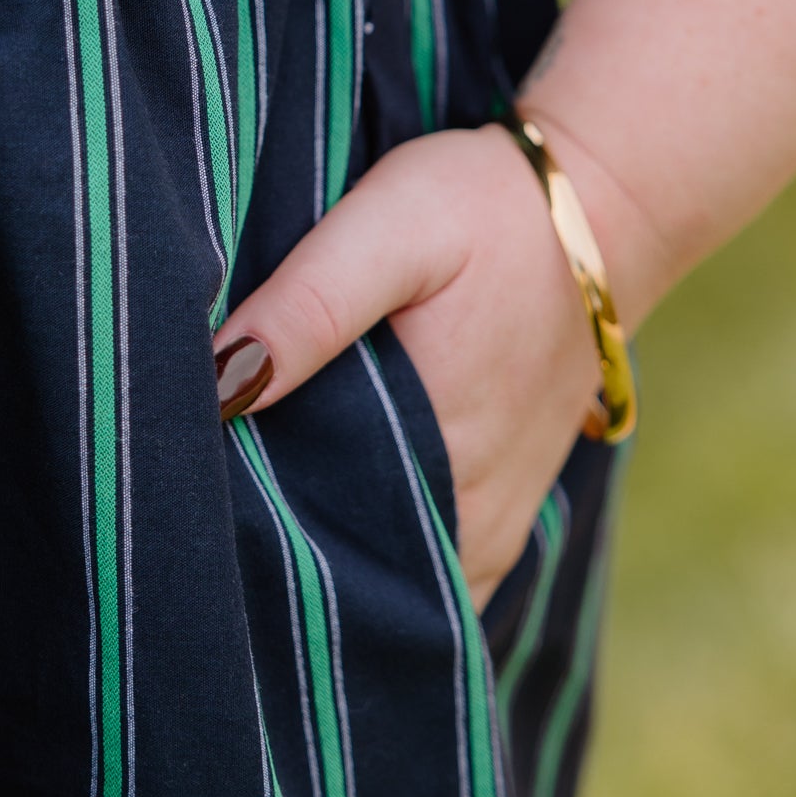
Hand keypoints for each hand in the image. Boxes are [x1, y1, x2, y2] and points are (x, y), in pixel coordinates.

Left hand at [215, 123, 619, 609]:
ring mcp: (493, 528)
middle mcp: (473, 519)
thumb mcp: (390, 230)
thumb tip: (221, 384)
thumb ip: (309, 306)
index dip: (245, 538)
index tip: (188, 505)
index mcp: (440, 458)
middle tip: (205, 515)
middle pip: (349, 580)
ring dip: (330, 566)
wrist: (607, 208)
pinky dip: (380, 563)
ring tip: (253, 522)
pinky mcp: (502, 515)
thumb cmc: (487, 211)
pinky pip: (432, 577)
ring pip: (392, 589)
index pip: (315, 551)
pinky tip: (324, 520)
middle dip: (276, 562)